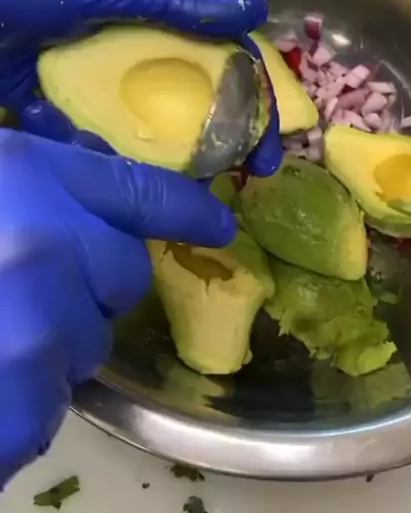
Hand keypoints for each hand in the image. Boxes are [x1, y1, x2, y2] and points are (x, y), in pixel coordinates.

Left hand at [0, 0, 280, 174]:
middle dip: (210, 150)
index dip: (251, 105)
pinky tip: (83, 161)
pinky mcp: (45, 109)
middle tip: (223, 188)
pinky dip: (84, 155)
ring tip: (159, 194)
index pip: (220, 62)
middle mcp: (127, 53)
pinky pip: (78, 144)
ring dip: (149, 162)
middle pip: (184, 107)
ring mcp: (86, 84)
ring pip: (134, 134)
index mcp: (152, 14)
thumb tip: (257, 11)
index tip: (266, 153)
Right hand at [0, 129, 235, 487]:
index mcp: (23, 178)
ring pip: (88, 343)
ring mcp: (35, 333)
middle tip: (29, 282)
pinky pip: (52, 401)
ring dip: (53, 341)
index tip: (214, 225)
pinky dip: (24, 395)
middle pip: (122, 275)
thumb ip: (24, 180)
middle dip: (92, 280)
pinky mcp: (20, 406)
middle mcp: (44, 249)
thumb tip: (71, 188)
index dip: (181, 207)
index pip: (135, 189)